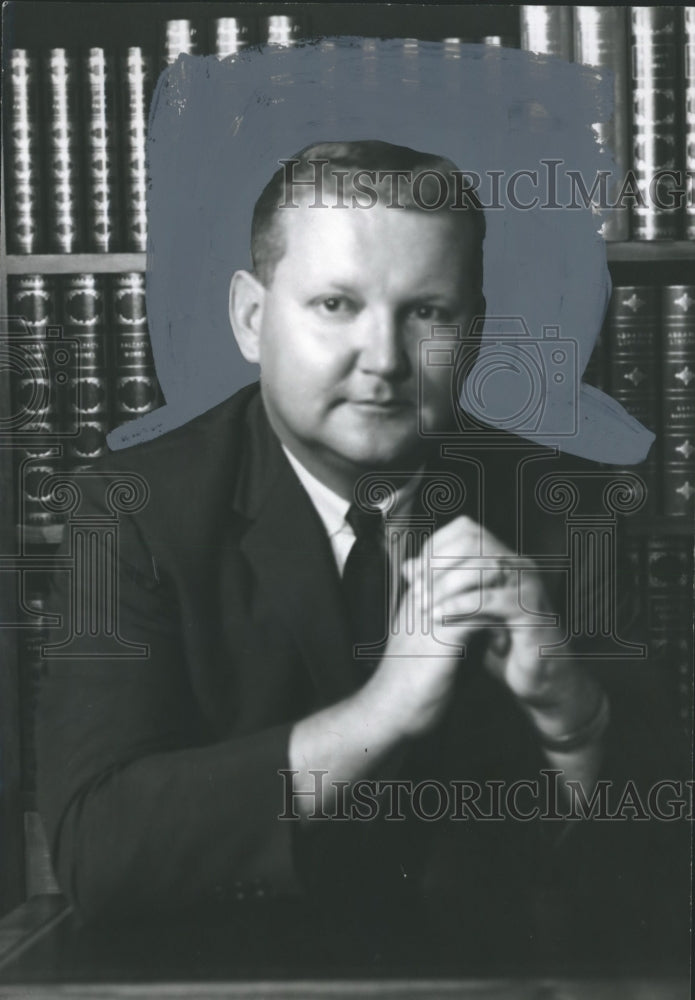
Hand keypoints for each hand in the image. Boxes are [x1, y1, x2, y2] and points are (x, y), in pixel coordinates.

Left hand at [375, 516, 602, 740]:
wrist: (538, 679)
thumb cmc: (503, 644)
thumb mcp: (466, 611)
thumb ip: (441, 588)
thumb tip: (408, 567)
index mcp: (504, 559)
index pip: (466, 530)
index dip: (436, 547)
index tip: (413, 573)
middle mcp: (518, 565)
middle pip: (473, 541)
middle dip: (439, 563)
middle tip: (416, 588)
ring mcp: (528, 586)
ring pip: (482, 567)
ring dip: (445, 585)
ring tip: (422, 605)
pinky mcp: (531, 612)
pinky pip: (490, 600)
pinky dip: (460, 606)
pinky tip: (438, 617)